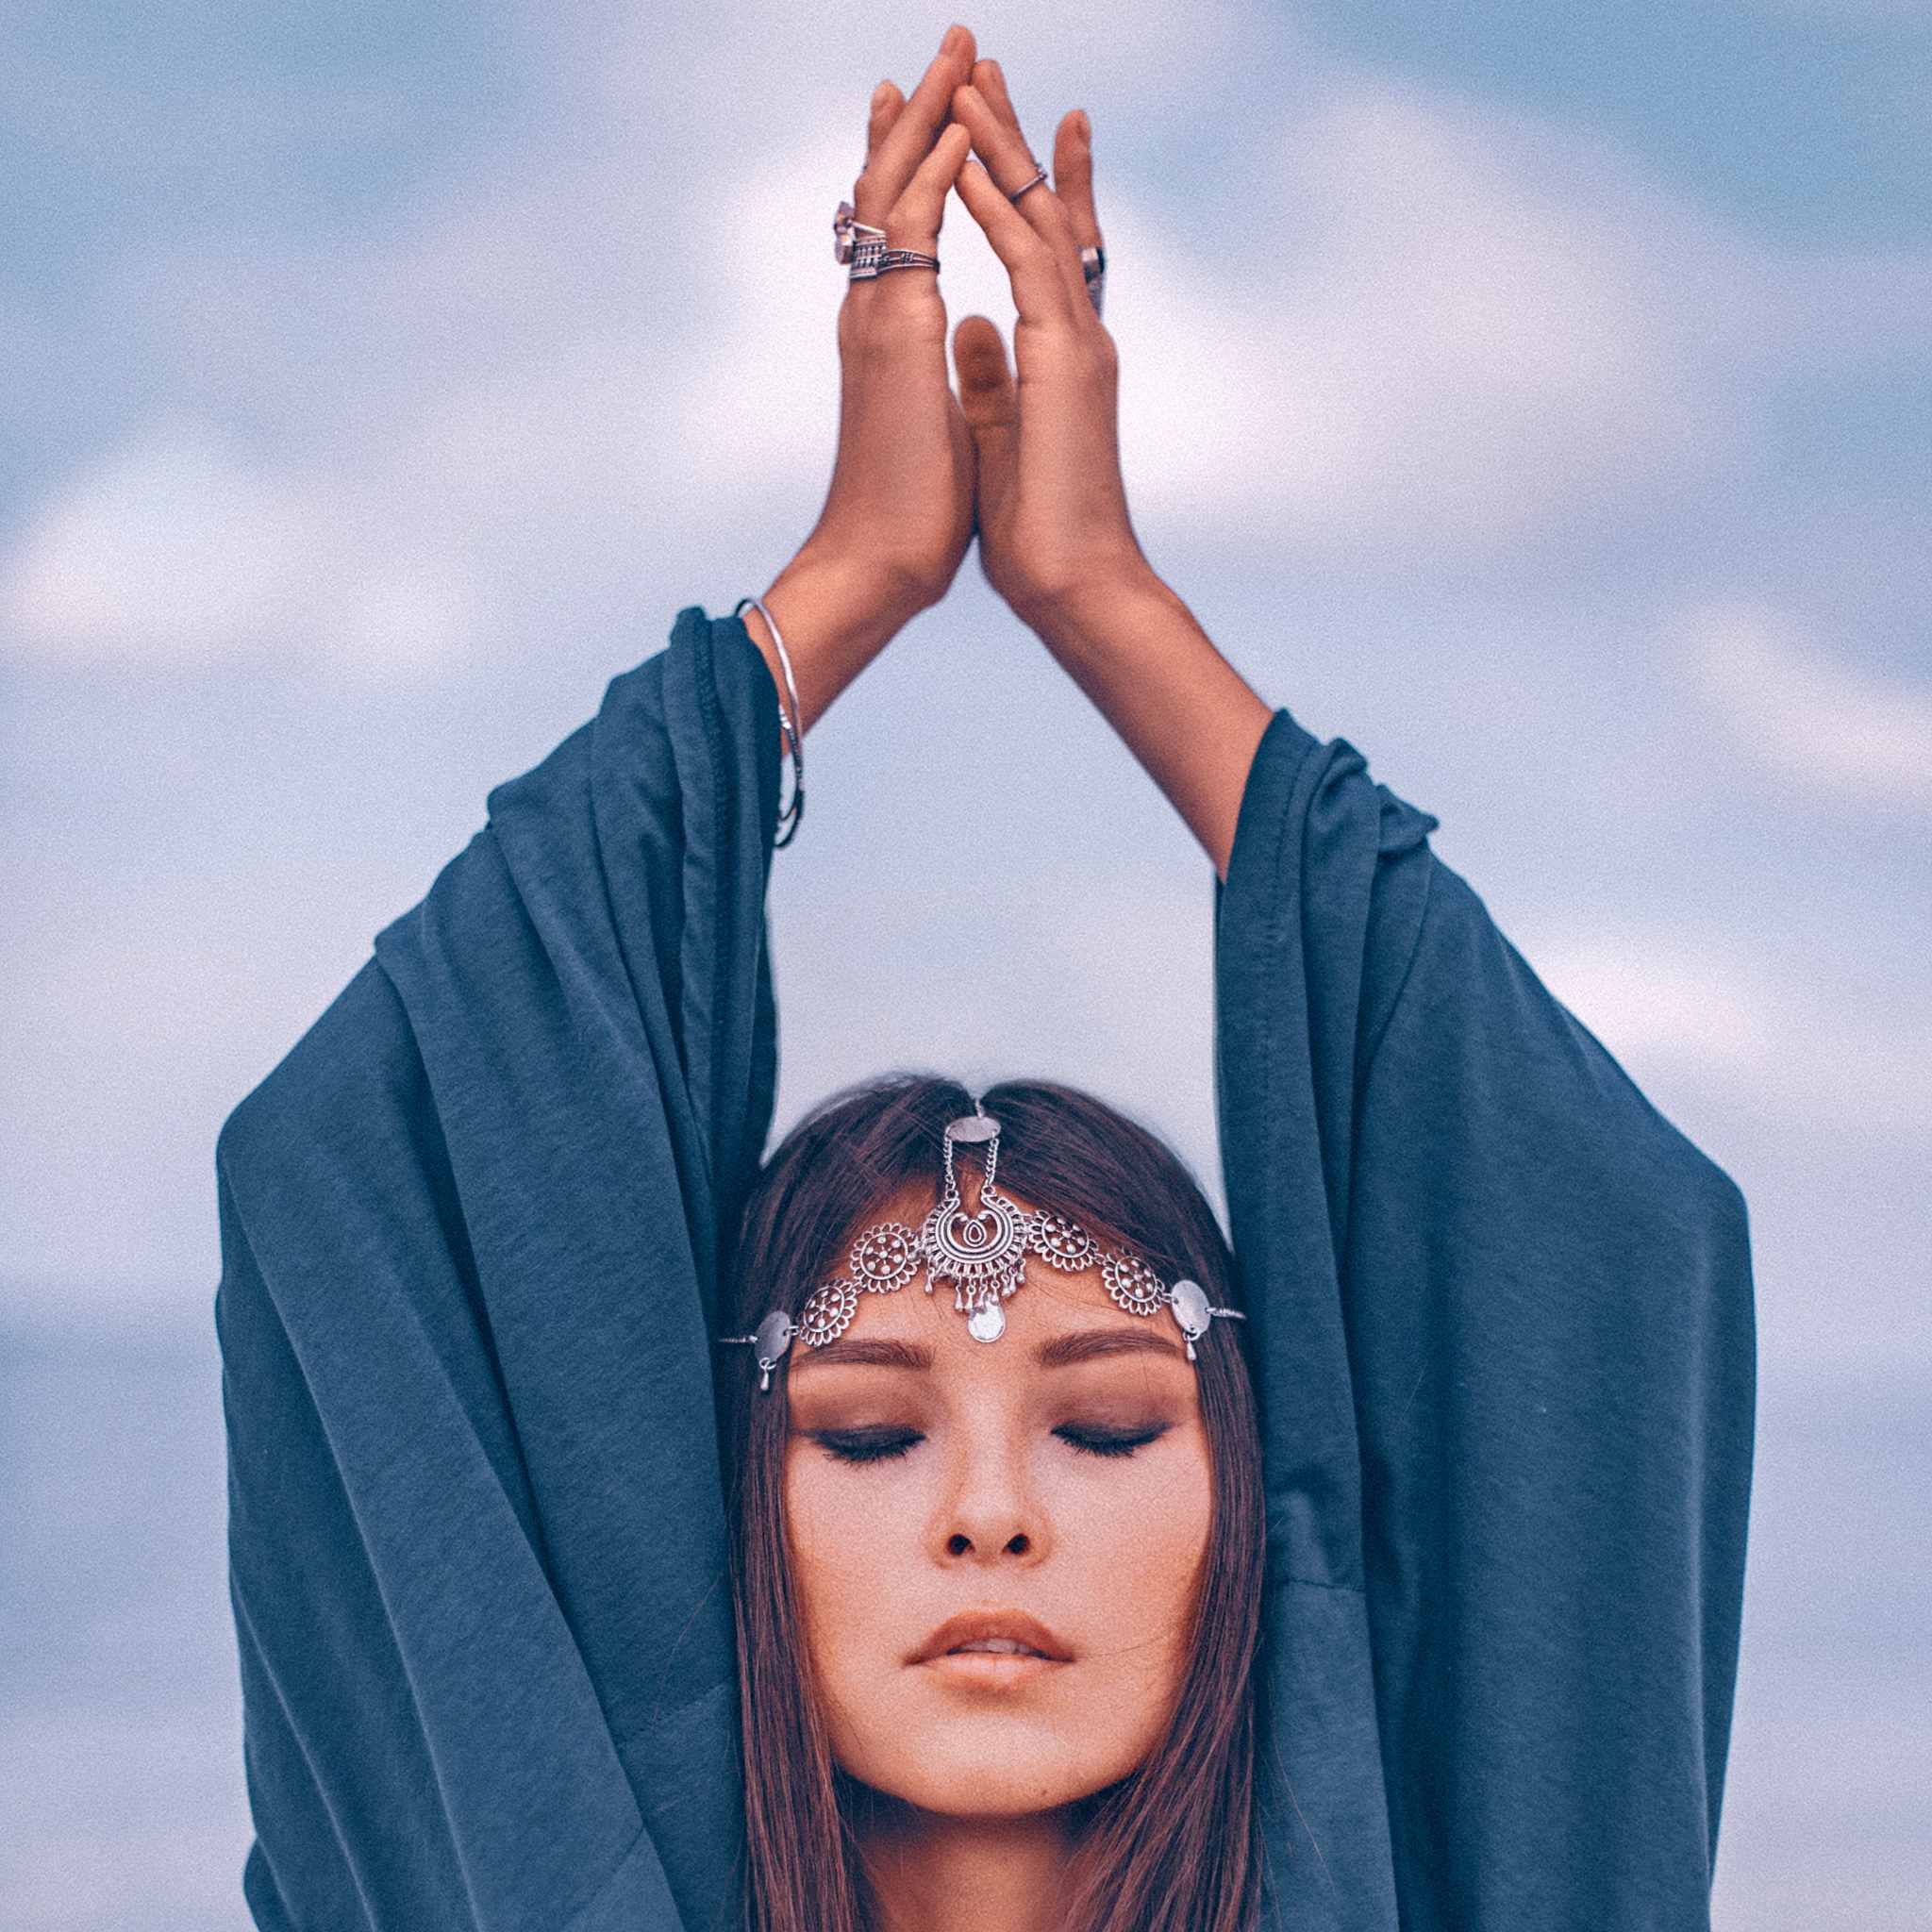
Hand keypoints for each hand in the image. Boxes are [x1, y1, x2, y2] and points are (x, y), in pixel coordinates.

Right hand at [797, 25, 978, 617]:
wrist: (880, 563)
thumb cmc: (912, 511)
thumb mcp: (947, 420)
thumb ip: (957, 367)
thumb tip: (970, 332)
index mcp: (898, 331)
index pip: (914, 224)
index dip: (932, 159)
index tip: (948, 104)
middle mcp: (881, 311)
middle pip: (899, 185)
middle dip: (926, 110)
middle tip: (952, 42)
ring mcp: (881, 318)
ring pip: (900, 190)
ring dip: (931, 116)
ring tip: (957, 50)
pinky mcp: (894, 337)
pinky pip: (915, 235)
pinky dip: (937, 176)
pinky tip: (958, 128)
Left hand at [948, 62, 1150, 625]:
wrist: (1072, 582)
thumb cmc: (1039, 528)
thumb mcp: (1002, 434)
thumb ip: (992, 376)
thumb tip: (970, 330)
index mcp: (1057, 352)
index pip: (1038, 246)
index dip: (1016, 181)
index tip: (989, 128)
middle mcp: (1073, 332)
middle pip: (1043, 208)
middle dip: (1009, 136)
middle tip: (983, 64)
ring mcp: (1075, 340)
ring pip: (1039, 215)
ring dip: (1000, 145)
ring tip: (971, 75)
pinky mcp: (1063, 359)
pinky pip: (1027, 259)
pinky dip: (997, 204)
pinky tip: (968, 157)